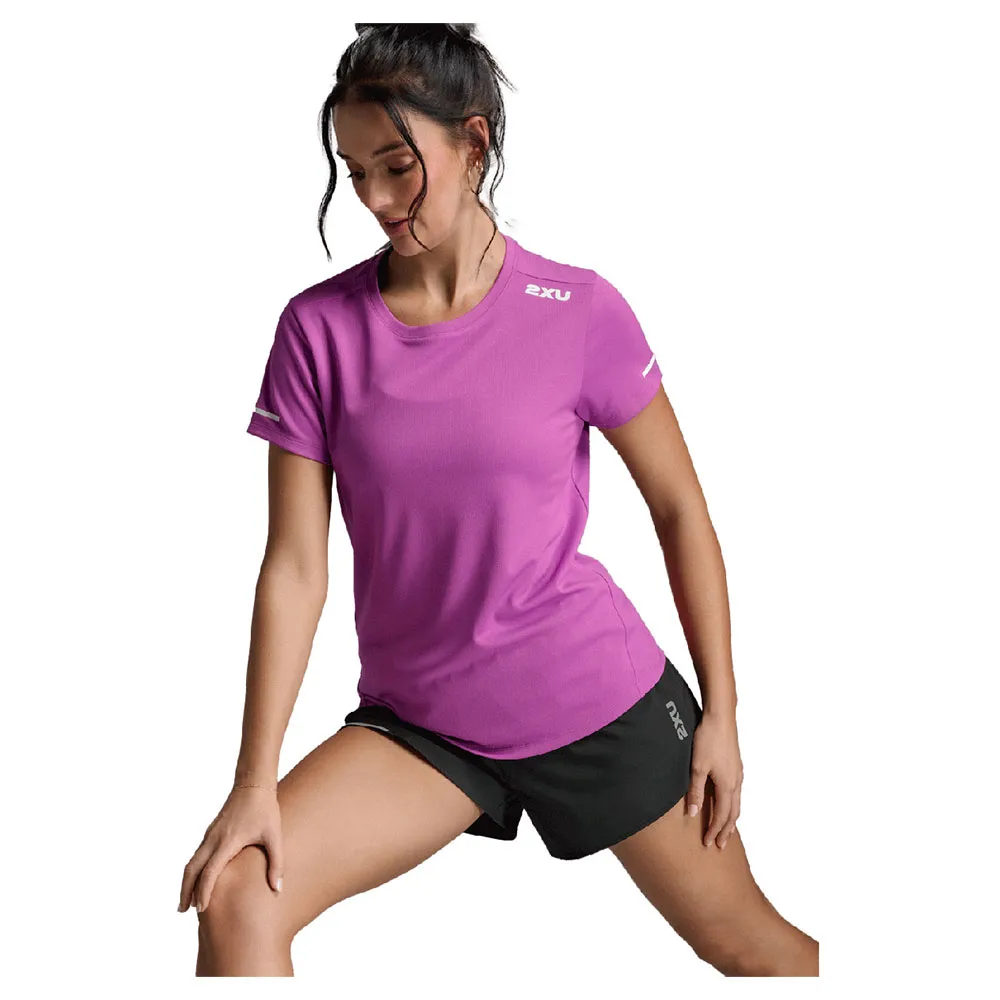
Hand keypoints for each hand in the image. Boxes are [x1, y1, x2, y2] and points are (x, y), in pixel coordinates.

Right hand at [178, 783, 283, 913]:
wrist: (253, 784)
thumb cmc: (265, 810)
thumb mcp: (274, 836)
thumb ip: (276, 863)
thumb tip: (277, 889)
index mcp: (228, 841)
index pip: (210, 871)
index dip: (204, 891)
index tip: (202, 909)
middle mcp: (214, 839)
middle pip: (191, 869)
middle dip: (185, 890)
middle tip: (183, 910)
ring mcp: (210, 835)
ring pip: (191, 861)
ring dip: (187, 881)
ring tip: (187, 902)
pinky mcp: (211, 832)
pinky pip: (197, 855)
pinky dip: (193, 870)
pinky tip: (198, 880)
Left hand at [685, 709, 742, 849]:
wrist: (721, 718)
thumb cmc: (708, 740)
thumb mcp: (697, 767)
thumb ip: (695, 791)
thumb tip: (693, 814)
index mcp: (727, 785)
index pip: (721, 816)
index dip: (714, 830)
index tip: (708, 843)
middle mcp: (736, 782)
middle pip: (733, 813)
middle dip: (726, 830)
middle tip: (720, 845)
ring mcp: (738, 774)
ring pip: (737, 803)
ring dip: (731, 819)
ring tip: (727, 830)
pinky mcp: (736, 766)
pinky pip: (737, 792)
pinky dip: (733, 805)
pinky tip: (728, 803)